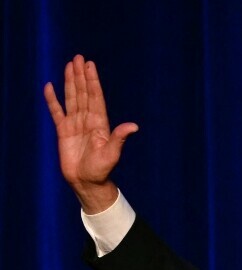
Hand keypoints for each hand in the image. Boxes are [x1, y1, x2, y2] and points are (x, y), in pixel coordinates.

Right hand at [44, 55, 138, 212]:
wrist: (87, 182)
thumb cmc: (102, 169)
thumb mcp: (112, 153)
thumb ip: (119, 137)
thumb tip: (134, 126)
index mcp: (100, 123)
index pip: (95, 97)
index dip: (93, 81)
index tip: (90, 66)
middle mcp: (88, 121)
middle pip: (83, 93)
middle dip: (81, 76)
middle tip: (79, 58)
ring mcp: (75, 125)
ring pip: (71, 99)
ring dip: (70, 82)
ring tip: (68, 66)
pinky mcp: (63, 132)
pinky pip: (57, 112)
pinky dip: (53, 100)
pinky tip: (50, 87)